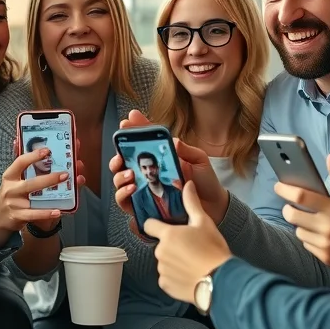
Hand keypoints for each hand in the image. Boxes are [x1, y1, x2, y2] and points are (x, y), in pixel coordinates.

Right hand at [0, 147, 84, 245]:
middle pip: (30, 183)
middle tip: (66, 173)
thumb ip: (19, 161)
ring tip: (65, 193)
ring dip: (51, 198)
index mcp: (9, 176)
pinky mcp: (18, 217)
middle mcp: (11, 189)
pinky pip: (34, 215)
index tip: (47, 150)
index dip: (33, 156)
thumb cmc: (10, 192)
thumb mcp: (11, 177)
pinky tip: (58, 211)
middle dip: (49, 179)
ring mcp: (14, 204)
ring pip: (33, 200)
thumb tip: (18, 139)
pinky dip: (46, 213)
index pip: (20, 163)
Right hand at [110, 111, 229, 235]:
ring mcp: (143, 190)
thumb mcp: (199, 160)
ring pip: (119, 182)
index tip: (127, 121)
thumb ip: (187, 150)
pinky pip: (126, 203)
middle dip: (116, 158)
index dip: (132, 130)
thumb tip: (173, 141)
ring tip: (130, 175)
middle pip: (122, 163)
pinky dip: (123, 195)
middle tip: (121, 156)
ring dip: (119, 176)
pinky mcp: (143, 208)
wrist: (213, 206)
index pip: (140, 142)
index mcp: (158, 158)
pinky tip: (132, 189)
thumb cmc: (204, 182)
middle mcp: (147, 173)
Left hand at [144, 182, 231, 303]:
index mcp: (167, 234)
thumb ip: (191, 203)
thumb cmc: (213, 249)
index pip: (149, 225)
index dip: (156, 225)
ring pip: (164, 262)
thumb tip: (187, 184)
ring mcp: (162, 270)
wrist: (221, 280)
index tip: (166, 228)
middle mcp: (160, 251)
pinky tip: (189, 276)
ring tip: (192, 263)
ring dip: (173, 261)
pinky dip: (174, 277)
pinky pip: (166, 278)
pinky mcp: (165, 286)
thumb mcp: (204, 222)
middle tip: (190, 248)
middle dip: (171, 245)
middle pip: (160, 244)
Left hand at [275, 154, 329, 270]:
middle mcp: (328, 227)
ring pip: (297, 231)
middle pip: (292, 215)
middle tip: (291, 205)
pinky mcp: (325, 257)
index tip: (278, 186)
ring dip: (300, 224)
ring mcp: (326, 244)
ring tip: (311, 220)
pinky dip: (309, 238)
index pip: (301, 197)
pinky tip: (321, 234)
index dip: (285, 190)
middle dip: (288, 208)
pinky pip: (306, 244)